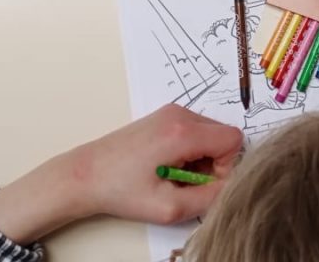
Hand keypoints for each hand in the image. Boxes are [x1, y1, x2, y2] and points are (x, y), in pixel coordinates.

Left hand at [73, 103, 243, 223]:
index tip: (202, 185)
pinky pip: (195, 130)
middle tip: (187, 184)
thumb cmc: (121, 191)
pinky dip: (190, 150)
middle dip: (214, 163)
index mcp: (182, 132)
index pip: (233, 140)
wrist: (86, 174)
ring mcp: (171, 112)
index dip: (226, 167)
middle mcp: (179, 114)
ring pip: (209, 133)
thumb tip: (230, 188)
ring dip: (202, 157)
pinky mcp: (164, 116)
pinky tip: (168, 166)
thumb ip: (208, 199)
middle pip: (222, 135)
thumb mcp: (169, 207)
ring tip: (174, 176)